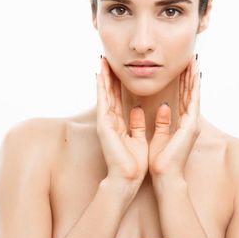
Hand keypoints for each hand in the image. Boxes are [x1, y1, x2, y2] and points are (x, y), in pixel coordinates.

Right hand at [96, 57, 148, 186]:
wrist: (127, 179)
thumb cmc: (133, 163)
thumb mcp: (138, 138)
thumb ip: (136, 123)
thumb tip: (136, 108)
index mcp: (119, 124)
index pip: (117, 99)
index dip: (117, 83)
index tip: (117, 68)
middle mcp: (110, 121)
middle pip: (109, 93)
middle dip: (108, 76)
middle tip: (107, 58)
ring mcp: (105, 123)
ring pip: (104, 94)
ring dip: (103, 77)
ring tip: (102, 61)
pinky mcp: (104, 126)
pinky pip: (103, 102)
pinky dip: (101, 88)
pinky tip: (99, 76)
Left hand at [148, 55, 200, 180]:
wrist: (165, 176)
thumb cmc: (161, 161)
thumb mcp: (160, 136)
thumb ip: (163, 121)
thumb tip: (165, 106)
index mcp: (182, 124)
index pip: (182, 98)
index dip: (183, 82)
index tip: (182, 68)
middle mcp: (189, 122)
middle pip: (189, 93)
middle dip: (189, 75)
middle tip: (190, 58)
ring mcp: (192, 123)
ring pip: (193, 94)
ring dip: (193, 77)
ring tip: (193, 60)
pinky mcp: (191, 125)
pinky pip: (192, 101)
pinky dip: (194, 87)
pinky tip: (195, 74)